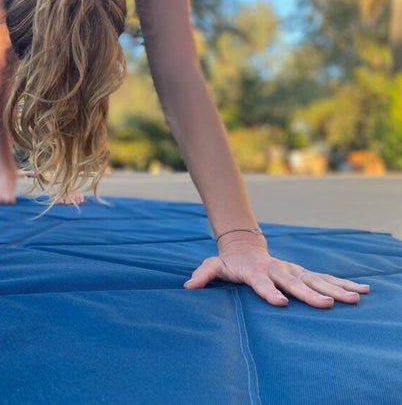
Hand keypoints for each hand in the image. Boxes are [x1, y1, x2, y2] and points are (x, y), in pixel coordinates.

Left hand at [184, 235, 369, 307]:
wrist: (245, 247)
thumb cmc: (229, 262)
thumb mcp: (213, 266)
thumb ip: (203, 275)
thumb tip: (187, 286)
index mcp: (256, 272)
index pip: (262, 284)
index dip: (270, 292)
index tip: (281, 302)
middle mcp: (278, 271)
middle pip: (295, 284)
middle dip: (311, 295)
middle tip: (328, 305)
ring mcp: (293, 271)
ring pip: (316, 281)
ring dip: (335, 290)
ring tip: (355, 298)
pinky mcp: (303, 273)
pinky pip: (325, 279)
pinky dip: (344, 284)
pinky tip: (363, 291)